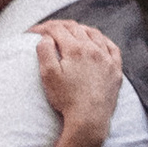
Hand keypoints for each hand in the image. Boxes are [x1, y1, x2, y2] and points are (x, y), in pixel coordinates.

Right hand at [33, 18, 123, 139]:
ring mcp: (107, 59)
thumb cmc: (66, 99)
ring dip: (81, 29)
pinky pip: (112, 48)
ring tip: (72, 31)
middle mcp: (93, 49)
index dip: (42, 28)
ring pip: (94, 34)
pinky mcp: (115, 70)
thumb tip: (46, 37)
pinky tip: (98, 42)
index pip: (57, 29)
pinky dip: (103, 41)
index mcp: (75, 49)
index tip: (32, 32)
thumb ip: (45, 52)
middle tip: (48, 30)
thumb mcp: (48, 76)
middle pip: (75, 28)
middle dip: (59, 26)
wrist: (89, 120)